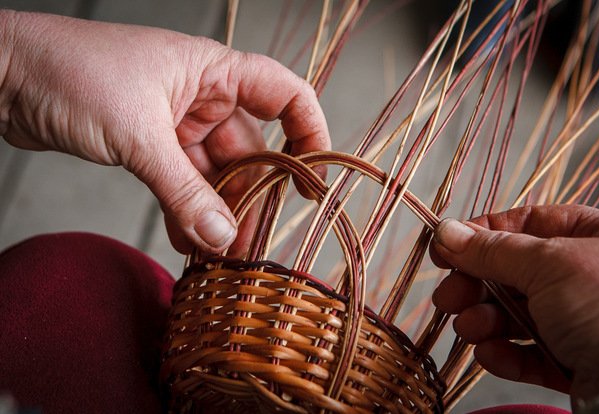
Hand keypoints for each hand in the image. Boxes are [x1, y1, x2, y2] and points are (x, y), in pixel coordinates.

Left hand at [0, 10, 329, 253]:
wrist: (3, 74)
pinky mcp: (150, 145)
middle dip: (252, 197)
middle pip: (250, 149)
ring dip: (217, 212)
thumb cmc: (69, 72)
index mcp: (212, 71)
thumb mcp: (137, 135)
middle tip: (249, 243)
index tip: (313, 179)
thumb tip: (224, 237)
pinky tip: (188, 241)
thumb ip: (184, 191)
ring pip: (215, 173)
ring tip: (219, 253)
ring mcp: (176, 122)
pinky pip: (183, 183)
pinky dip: (187, 211)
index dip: (309, 133)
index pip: (284, 94)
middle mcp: (201, 96)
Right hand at [430, 205, 598, 401]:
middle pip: (510, 272)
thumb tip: (446, 231)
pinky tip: (492, 355)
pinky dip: (504, 354)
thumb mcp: (547, 263)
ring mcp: (578, 320)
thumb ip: (492, 249)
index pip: (521, 225)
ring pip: (514, 314)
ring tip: (471, 330)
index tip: (443, 250)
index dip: (478, 237)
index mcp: (589, 236)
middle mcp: (583, 275)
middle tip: (447, 298)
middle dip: (474, 286)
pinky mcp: (573, 361)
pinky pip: (527, 352)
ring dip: (484, 322)